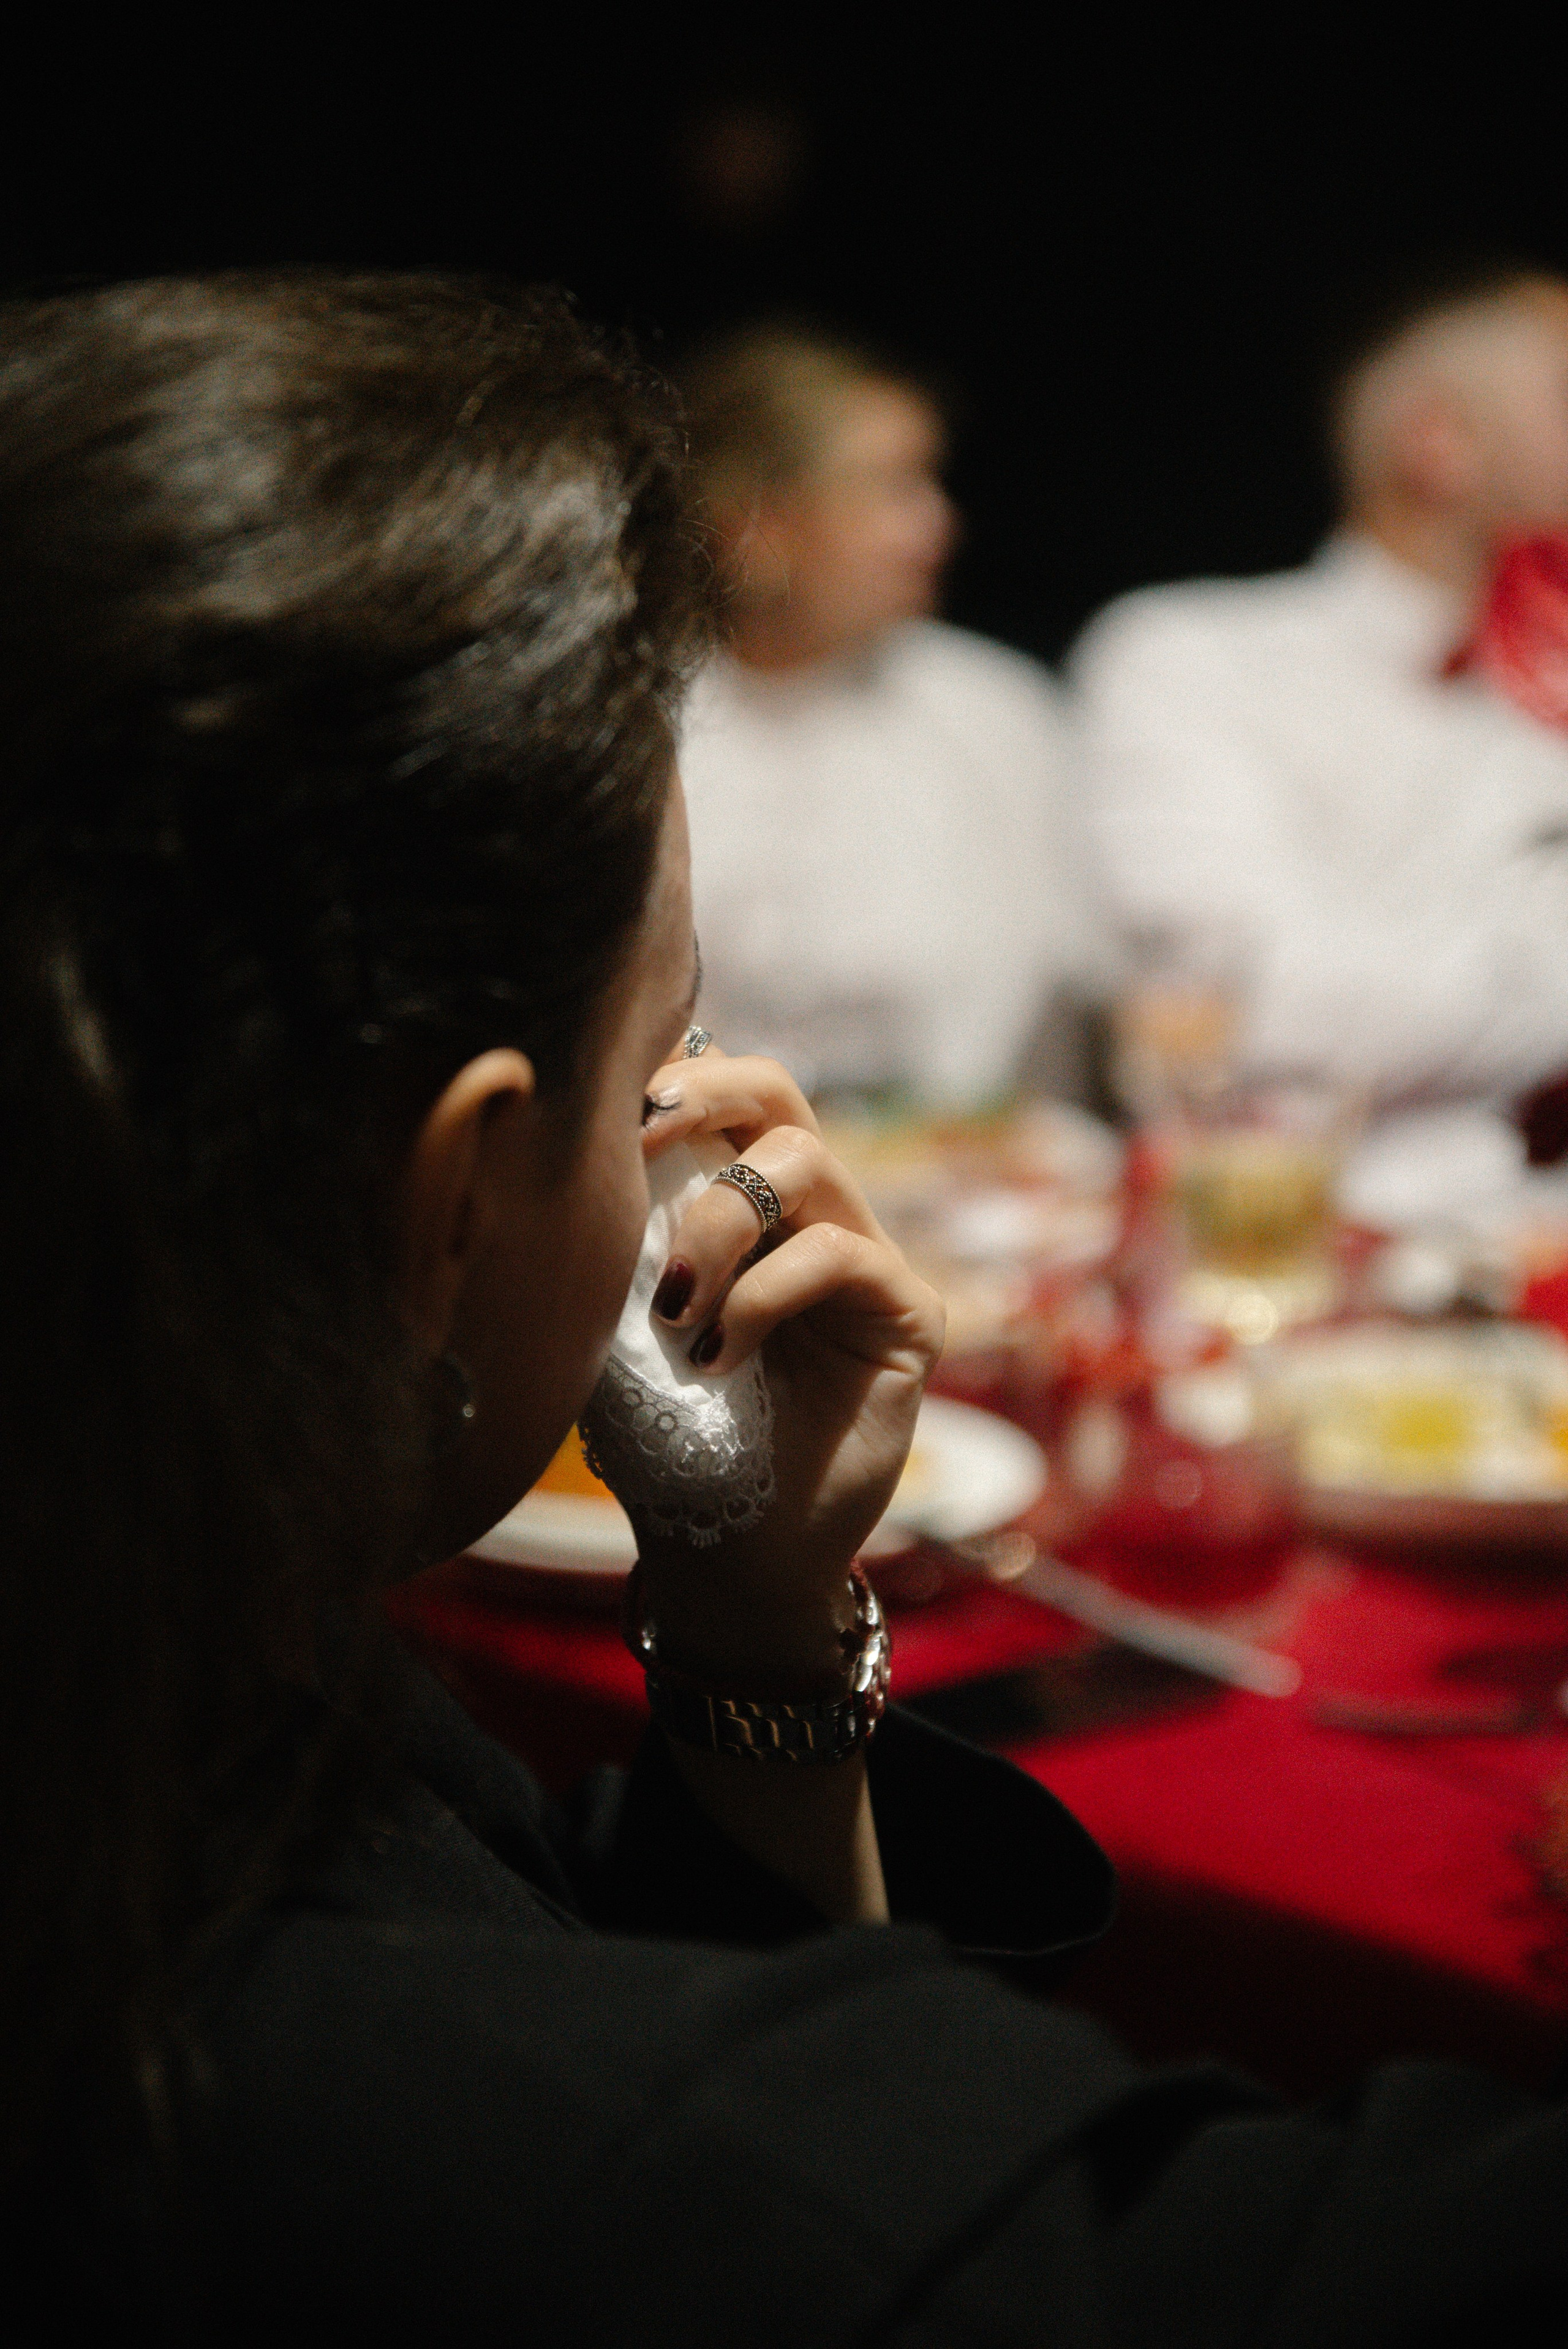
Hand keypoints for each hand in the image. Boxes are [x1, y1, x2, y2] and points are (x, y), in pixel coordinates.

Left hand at [636, 1048, 944, 1693]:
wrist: (728, 1556)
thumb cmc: (670, 1441)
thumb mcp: (621, 1325)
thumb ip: (622, 1239)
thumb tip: (575, 1152)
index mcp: (743, 1209)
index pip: (726, 1099)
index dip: (675, 1074)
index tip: (611, 1105)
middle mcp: (811, 1219)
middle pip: (778, 1095)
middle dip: (701, 1096)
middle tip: (638, 1137)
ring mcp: (867, 1261)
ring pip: (805, 1162)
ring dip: (719, 1223)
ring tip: (674, 1308)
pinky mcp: (908, 1315)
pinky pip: (841, 1255)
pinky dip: (761, 1299)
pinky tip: (717, 1360)